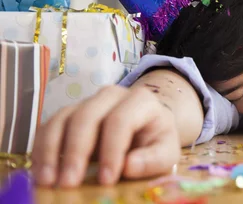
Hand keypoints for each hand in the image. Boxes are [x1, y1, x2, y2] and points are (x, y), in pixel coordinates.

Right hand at [31, 85, 180, 187]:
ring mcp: (88, 102)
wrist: (146, 130)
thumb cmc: (155, 142)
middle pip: (87, 116)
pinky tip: (40, 172)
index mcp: (141, 101)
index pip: (122, 120)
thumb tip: (130, 165)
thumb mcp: (165, 152)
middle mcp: (112, 95)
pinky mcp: (70, 114)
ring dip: (51, 151)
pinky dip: (42, 149)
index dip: (112, 149)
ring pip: (63, 118)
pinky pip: (49, 126)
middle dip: (76, 151)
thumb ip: (153, 159)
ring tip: (47, 181)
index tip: (106, 180)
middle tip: (68, 183)